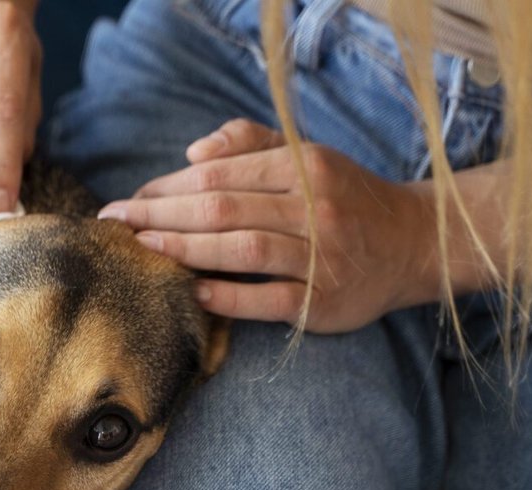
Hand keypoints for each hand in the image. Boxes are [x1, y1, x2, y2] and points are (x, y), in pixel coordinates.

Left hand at [99, 120, 440, 331]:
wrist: (414, 243)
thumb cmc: (345, 197)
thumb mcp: (307, 156)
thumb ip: (250, 144)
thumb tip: (193, 153)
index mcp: (304, 167)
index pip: (221, 175)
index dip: (168, 187)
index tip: (130, 199)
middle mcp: (315, 207)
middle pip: (223, 209)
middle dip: (161, 215)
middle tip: (117, 225)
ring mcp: (323, 257)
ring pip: (243, 250)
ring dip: (186, 249)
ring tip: (144, 250)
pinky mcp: (326, 303)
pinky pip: (270, 300)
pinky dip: (230, 296)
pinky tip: (193, 292)